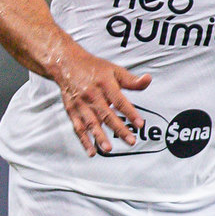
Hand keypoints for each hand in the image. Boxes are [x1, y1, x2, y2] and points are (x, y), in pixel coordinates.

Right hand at [51, 42, 151, 156]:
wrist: (66, 64)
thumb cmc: (93, 68)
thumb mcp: (114, 70)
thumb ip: (131, 80)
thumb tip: (148, 80)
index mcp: (104, 83)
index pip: (119, 100)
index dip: (130, 112)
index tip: (139, 123)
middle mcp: (92, 94)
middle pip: (106, 114)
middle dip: (119, 129)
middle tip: (131, 141)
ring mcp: (81, 104)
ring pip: (91, 123)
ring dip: (99, 136)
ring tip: (108, 149)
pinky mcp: (72, 111)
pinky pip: (78, 128)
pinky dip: (84, 140)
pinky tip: (91, 152)